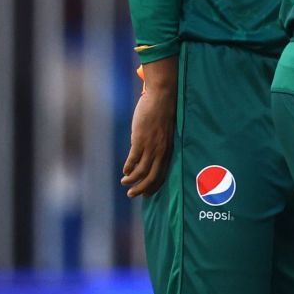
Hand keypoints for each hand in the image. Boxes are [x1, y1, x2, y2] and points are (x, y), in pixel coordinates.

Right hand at [120, 60, 175, 197]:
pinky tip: (124, 171)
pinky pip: (133, 159)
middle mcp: (161, 151)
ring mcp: (151, 146)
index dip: (154, 186)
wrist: (163, 97)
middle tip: (132, 195)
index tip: (146, 194)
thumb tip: (149, 154)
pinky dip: (128, 168)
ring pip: (141, 171)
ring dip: (132, 180)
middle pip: (152, 177)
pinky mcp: (140, 139)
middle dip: (142, 189)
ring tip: (125, 183)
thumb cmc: (163, 114)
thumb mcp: (165, 133)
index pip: (163, 174)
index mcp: (169, 150)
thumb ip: (159, 145)